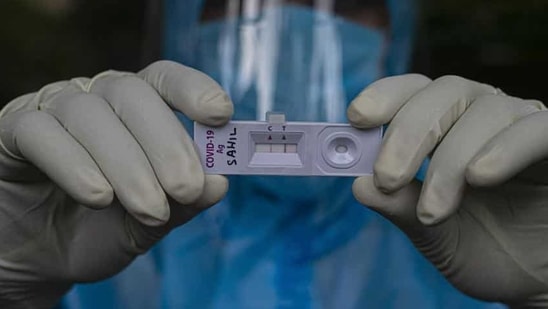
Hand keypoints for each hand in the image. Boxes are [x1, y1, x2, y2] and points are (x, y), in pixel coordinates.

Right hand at [0, 61, 232, 307]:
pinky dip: (75, 165)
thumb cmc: (101, 229)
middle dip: (166, 143)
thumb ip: (184, 203)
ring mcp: (52, 109)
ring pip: (90, 115)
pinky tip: (99, 198)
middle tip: (186, 188)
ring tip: (150, 210)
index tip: (221, 113)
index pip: (164, 80)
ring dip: (127, 165)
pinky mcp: (13, 130)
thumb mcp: (150, 222)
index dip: (193, 88)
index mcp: (136, 110)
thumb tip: (219, 183)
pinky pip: (41, 133)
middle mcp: (96, 98)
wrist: (40, 256)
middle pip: (132, 94)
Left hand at [348, 74, 547, 306]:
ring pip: (486, 110)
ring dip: (451, 159)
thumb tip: (359, 184)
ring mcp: (524, 127)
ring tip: (434, 210)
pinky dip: (508, 147)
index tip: (356, 118)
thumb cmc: (485, 250)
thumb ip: (399, 208)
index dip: (385, 96)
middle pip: (445, 92)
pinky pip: (539, 130)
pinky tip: (481, 176)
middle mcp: (484, 117)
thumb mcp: (433, 234)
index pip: (415, 92)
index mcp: (447, 129)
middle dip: (408, 132)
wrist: (537, 279)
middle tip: (388, 176)